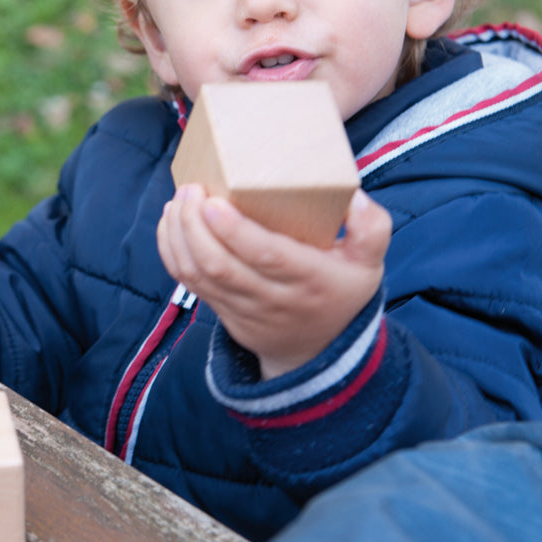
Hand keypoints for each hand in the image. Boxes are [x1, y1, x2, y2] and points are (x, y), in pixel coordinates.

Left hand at [157, 186, 389, 378]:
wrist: (318, 350)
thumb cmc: (340, 290)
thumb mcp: (369, 263)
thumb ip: (371, 228)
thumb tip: (354, 196)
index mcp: (309, 280)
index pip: (267, 257)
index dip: (235, 232)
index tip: (213, 202)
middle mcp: (272, 297)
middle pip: (221, 265)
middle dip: (194, 226)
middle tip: (190, 190)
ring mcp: (242, 307)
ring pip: (198, 275)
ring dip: (178, 236)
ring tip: (177, 200)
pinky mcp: (221, 310)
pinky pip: (188, 283)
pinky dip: (171, 251)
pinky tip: (170, 221)